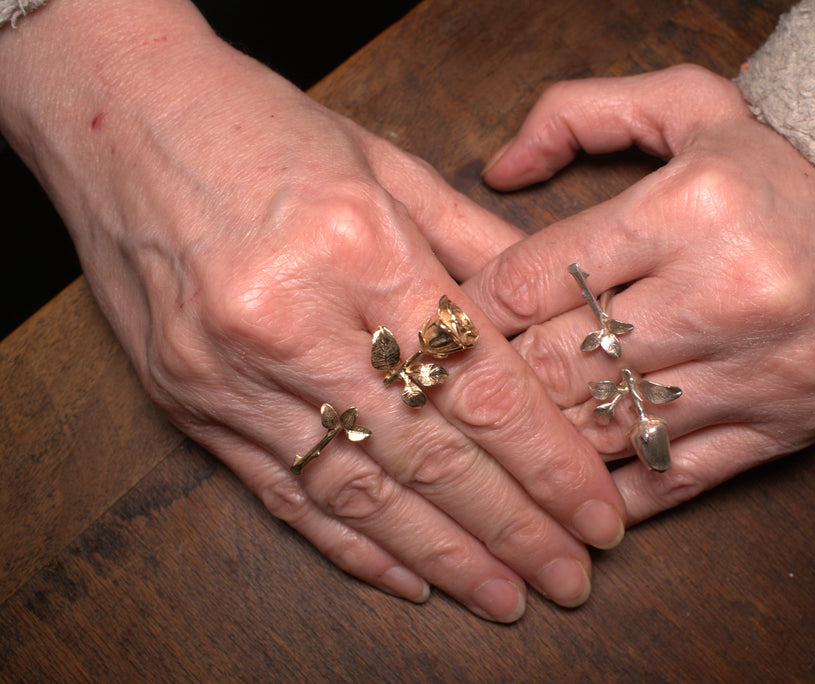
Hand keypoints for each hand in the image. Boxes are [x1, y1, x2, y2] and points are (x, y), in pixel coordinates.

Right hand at [0, 0, 625, 620]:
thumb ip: (474, 249)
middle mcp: (294, 324)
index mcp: (360, 249)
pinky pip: (283, 494)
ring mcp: (232, 376)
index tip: (596, 514)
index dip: (547, 464)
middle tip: (571, 577)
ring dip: (442, 556)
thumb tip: (545, 322)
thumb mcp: (388, 165)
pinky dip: (351, 545)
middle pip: (428, 454)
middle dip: (512, 528)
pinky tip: (409, 578)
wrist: (122, 118)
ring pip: (359, 493)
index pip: (477, 385)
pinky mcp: (190, 404)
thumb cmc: (265, 130)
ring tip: (504, 597)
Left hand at [465, 65, 814, 524]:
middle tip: (450, 391)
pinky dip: (614, 491)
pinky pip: (675, 478)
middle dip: (496, 381)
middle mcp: (723, 293)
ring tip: (500, 440)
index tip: (440, 327)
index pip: (536, 277)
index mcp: (687, 207)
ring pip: (610, 429)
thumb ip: (580, 113)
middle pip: (563, 362)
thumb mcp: (691, 102)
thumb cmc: (784, 165)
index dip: (472, 310)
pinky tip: (572, 491)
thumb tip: (498, 167)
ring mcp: (758, 370)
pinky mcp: (785, 425)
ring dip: (545, 440)